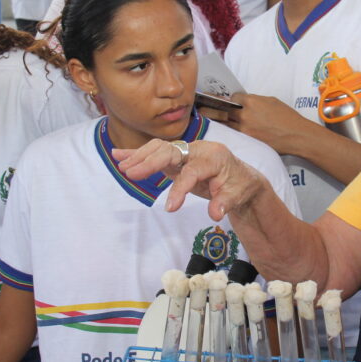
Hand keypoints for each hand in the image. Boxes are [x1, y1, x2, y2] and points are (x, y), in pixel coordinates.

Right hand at [113, 139, 263, 219]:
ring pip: (160, 148)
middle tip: (131, 174)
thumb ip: (225, 203)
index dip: (180, 189)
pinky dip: (137, 153)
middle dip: (151, 162)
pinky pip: (156, 152)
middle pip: (171, 151)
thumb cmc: (239, 186)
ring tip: (122, 167)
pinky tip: (118, 155)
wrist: (242, 177)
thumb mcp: (238, 196)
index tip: (170, 208)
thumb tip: (215, 214)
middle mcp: (198, 149)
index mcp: (214, 157)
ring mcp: (186, 151)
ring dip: (140, 156)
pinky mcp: (177, 157)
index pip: (192, 171)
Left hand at [226, 93, 314, 154]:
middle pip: (227, 111)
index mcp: (251, 102)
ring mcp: (244, 129)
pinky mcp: (247, 140)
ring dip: (229, 122)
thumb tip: (247, 102)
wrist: (296, 135)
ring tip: (231, 122)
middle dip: (229, 110)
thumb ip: (256, 100)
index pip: (233, 98)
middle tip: (230, 112)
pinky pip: (234, 134)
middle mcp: (245, 114)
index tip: (236, 103)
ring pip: (227, 124)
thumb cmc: (287, 117)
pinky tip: (237, 130)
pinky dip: (234, 131)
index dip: (235, 100)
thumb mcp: (272, 101)